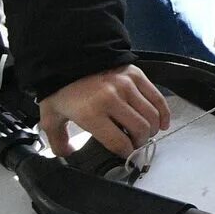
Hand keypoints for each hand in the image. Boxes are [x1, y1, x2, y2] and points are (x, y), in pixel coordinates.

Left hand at [39, 65, 170, 157]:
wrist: (69, 58)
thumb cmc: (62, 90)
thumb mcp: (51, 117)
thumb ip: (58, 140)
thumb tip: (68, 154)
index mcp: (91, 113)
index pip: (119, 141)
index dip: (125, 153)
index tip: (126, 155)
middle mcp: (112, 99)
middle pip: (140, 130)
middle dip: (140, 143)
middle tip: (135, 145)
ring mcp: (127, 86)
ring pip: (151, 116)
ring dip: (151, 130)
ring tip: (145, 134)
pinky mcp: (137, 76)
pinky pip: (157, 98)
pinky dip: (164, 114)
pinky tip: (162, 123)